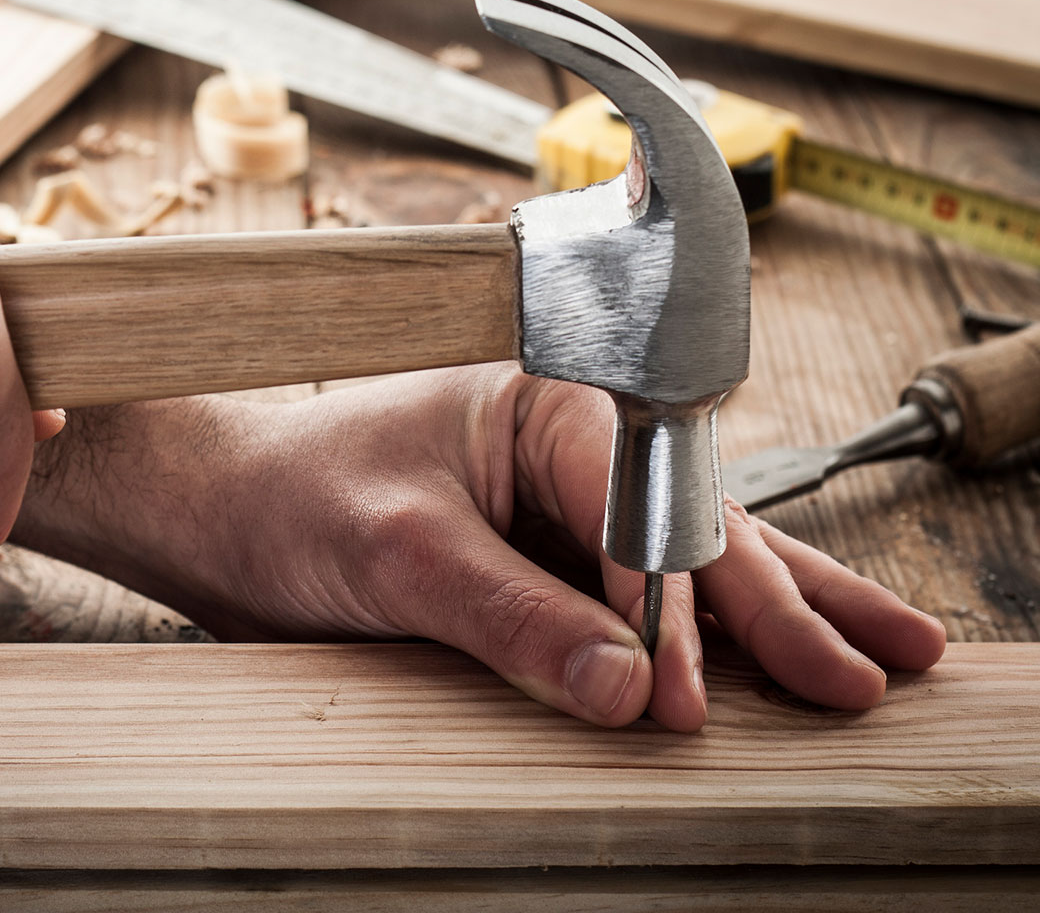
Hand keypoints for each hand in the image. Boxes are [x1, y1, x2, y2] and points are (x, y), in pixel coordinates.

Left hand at [16, 365, 945, 729]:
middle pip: (696, 523)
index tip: (680, 697)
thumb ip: (511, 616)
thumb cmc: (289, 500)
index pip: (638, 506)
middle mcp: (570, 440)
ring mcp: (563, 496)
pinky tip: (779, 649)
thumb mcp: (398, 555)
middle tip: (859, 677)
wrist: (222, 512)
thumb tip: (626, 688)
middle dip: (771, 606)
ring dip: (777, 612)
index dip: (666, 608)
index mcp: (543, 400)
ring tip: (877, 655)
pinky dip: (712, 628)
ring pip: (692, 554)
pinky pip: (644, 586)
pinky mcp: (545, 547)